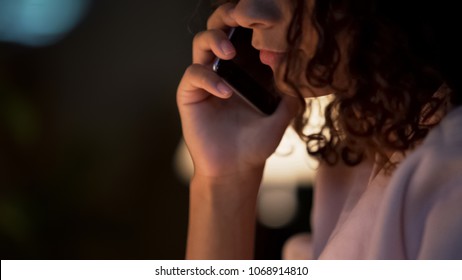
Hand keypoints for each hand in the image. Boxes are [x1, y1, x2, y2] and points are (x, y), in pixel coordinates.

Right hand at [177, 3, 299, 178]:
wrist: (235, 169)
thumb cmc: (255, 144)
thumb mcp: (280, 118)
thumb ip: (290, 95)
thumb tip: (298, 72)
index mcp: (244, 70)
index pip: (243, 34)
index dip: (250, 21)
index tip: (266, 18)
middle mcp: (223, 69)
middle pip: (218, 28)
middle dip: (226, 16)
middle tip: (239, 16)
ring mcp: (205, 80)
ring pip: (201, 43)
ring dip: (215, 40)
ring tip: (229, 53)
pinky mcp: (190, 94)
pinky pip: (194, 74)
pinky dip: (209, 78)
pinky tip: (226, 92)